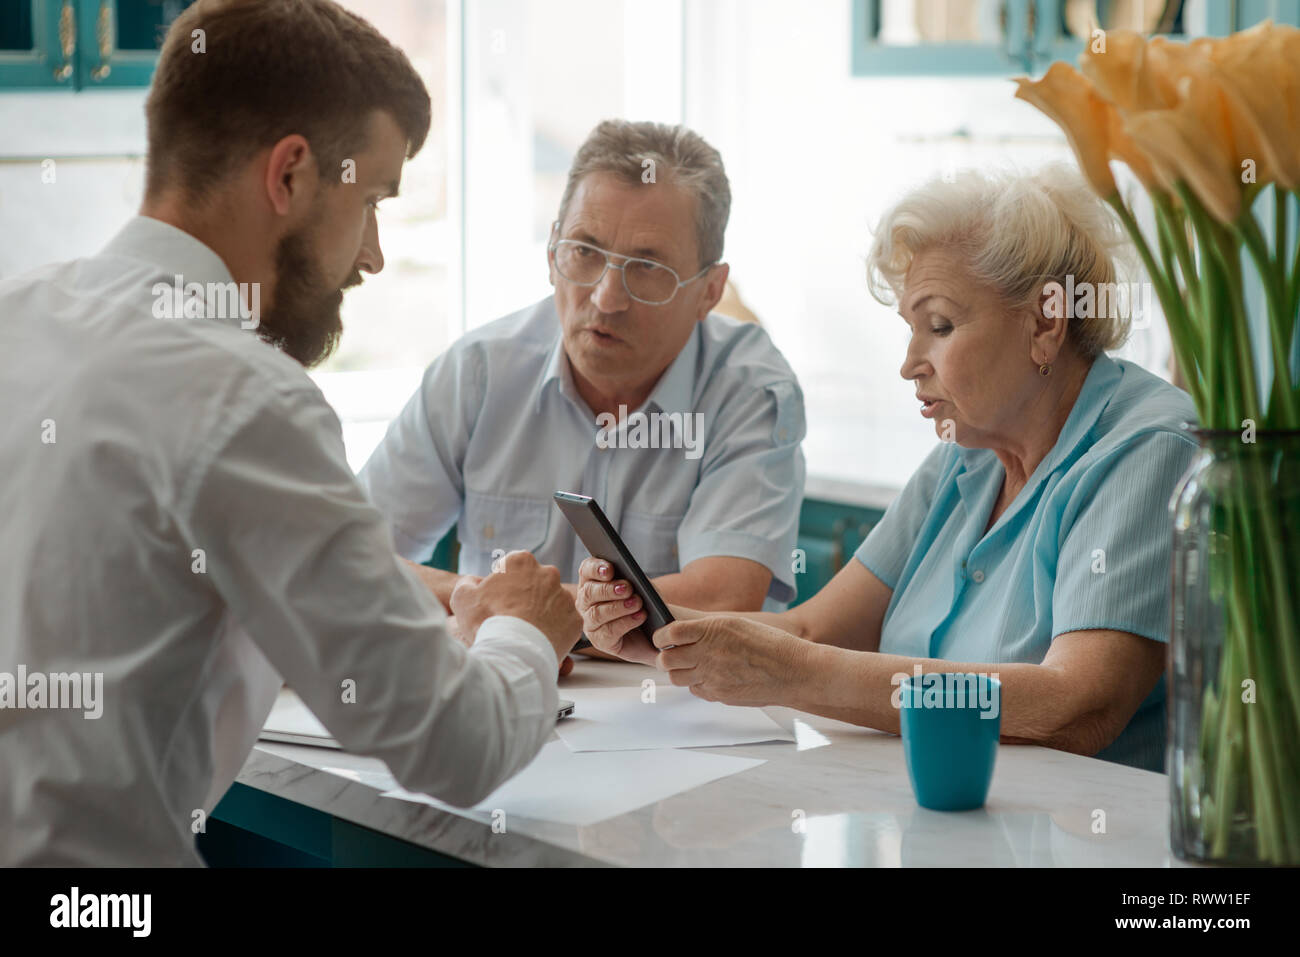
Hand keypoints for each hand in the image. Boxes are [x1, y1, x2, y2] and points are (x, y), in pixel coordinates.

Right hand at [451, 551, 582, 666]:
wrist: (512, 652)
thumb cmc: (487, 622)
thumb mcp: (463, 597)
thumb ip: (468, 583)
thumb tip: (474, 582)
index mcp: (521, 561)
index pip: (513, 567)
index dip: (504, 584)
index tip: (499, 600)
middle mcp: (548, 573)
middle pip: (535, 583)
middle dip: (526, 596)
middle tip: (513, 617)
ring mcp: (564, 596)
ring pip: (552, 602)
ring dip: (541, 612)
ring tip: (526, 631)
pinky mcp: (575, 619)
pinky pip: (564, 622)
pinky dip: (554, 630)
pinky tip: (539, 639)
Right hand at [575, 557, 658, 665]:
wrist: (658, 632)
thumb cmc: (647, 604)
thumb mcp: (643, 587)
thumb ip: (634, 579)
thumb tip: (630, 574)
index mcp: (592, 582)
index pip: (586, 570)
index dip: (596, 568)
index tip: (610, 569)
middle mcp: (587, 602)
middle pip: (589, 592)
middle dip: (608, 589)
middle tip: (627, 588)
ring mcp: (591, 623)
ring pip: (597, 613)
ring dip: (618, 607)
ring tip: (637, 602)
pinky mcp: (600, 641)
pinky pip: (608, 632)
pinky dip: (625, 622)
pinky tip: (640, 616)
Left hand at [655, 616, 806, 706]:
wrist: (794, 671)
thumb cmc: (770, 644)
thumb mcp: (736, 624)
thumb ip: (707, 630)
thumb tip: (681, 636)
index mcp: (712, 630)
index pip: (669, 633)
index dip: (661, 636)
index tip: (662, 637)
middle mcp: (708, 653)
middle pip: (666, 660)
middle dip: (664, 657)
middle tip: (669, 655)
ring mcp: (712, 677)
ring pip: (676, 678)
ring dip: (678, 672)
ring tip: (689, 666)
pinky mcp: (719, 694)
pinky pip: (695, 690)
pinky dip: (697, 684)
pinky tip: (709, 677)